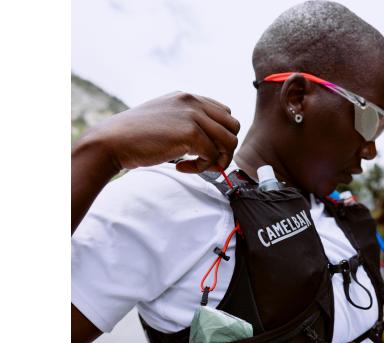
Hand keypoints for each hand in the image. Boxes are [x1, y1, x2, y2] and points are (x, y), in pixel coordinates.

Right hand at [80, 91, 240, 172]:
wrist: (112, 141)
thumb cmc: (134, 136)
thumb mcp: (164, 120)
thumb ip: (185, 123)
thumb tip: (208, 143)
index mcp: (188, 97)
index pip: (224, 114)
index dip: (219, 136)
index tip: (201, 150)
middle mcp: (193, 101)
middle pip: (233, 127)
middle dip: (224, 149)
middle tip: (206, 163)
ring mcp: (193, 115)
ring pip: (229, 141)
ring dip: (216, 160)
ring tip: (195, 166)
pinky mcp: (190, 132)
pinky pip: (212, 155)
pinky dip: (201, 168)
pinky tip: (180, 167)